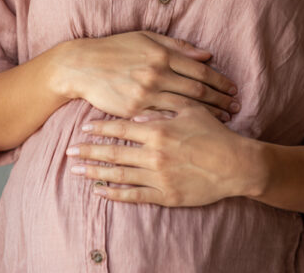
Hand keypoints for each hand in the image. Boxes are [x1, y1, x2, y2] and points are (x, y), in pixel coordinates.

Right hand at [53, 31, 238, 122]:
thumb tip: (206, 54)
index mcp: (161, 54)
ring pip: (185, 106)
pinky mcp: (134, 110)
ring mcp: (145, 93)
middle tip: (236, 107)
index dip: (220, 81)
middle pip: (197, 90)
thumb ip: (177, 46)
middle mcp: (157, 73)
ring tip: (224, 119)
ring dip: (208, 114)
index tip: (233, 89)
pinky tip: (195, 127)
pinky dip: (183, 122)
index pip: (200, 70)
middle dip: (220, 99)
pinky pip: (164, 118)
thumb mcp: (146, 38)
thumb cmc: (115, 48)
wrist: (82, 66)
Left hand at [65, 98, 245, 205]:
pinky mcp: (166, 196)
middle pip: (113, 153)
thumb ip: (163, 108)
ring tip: (77, 172)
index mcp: (158, 129)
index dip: (100, 128)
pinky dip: (115, 194)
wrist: (235, 164)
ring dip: (96, 173)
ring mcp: (159, 176)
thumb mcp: (189, 111)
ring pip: (119, 175)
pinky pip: (135, 196)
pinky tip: (100, 191)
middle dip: (88, 152)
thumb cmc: (214, 133)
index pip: (121, 128)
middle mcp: (154, 153)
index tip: (83, 128)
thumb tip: (140, 112)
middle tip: (68, 152)